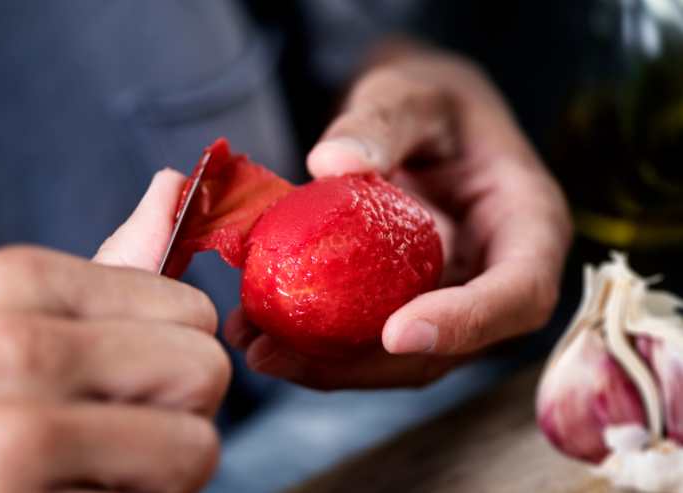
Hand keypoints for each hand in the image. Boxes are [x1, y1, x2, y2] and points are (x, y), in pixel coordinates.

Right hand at [0, 169, 229, 491]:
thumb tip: (172, 182)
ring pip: (199, 430)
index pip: (193, 309)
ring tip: (95, 470)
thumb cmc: (22, 427)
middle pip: (203, 362)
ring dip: (163, 467)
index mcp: (11, 282)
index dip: (170, 364)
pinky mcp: (11, 480)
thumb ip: (120, 270)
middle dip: (174, 416)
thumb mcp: (65, 339)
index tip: (105, 393)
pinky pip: (175, 474)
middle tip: (104, 442)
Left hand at [226, 45, 571, 389]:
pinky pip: (371, 340)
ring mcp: (451, 299)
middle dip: (366, 364)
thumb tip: (330, 164)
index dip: (466, 323)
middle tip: (281, 353)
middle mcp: (496, 278)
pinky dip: (319, 345)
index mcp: (528, 224)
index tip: (396, 333)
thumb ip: (382, 122)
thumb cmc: (433, 102)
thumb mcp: (413, 93)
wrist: (422, 123)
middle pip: (449, 348)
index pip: (519, 293)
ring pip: (402, 359)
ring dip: (329, 365)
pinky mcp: (409, 305)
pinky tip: (263, 331)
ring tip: (258, 347)